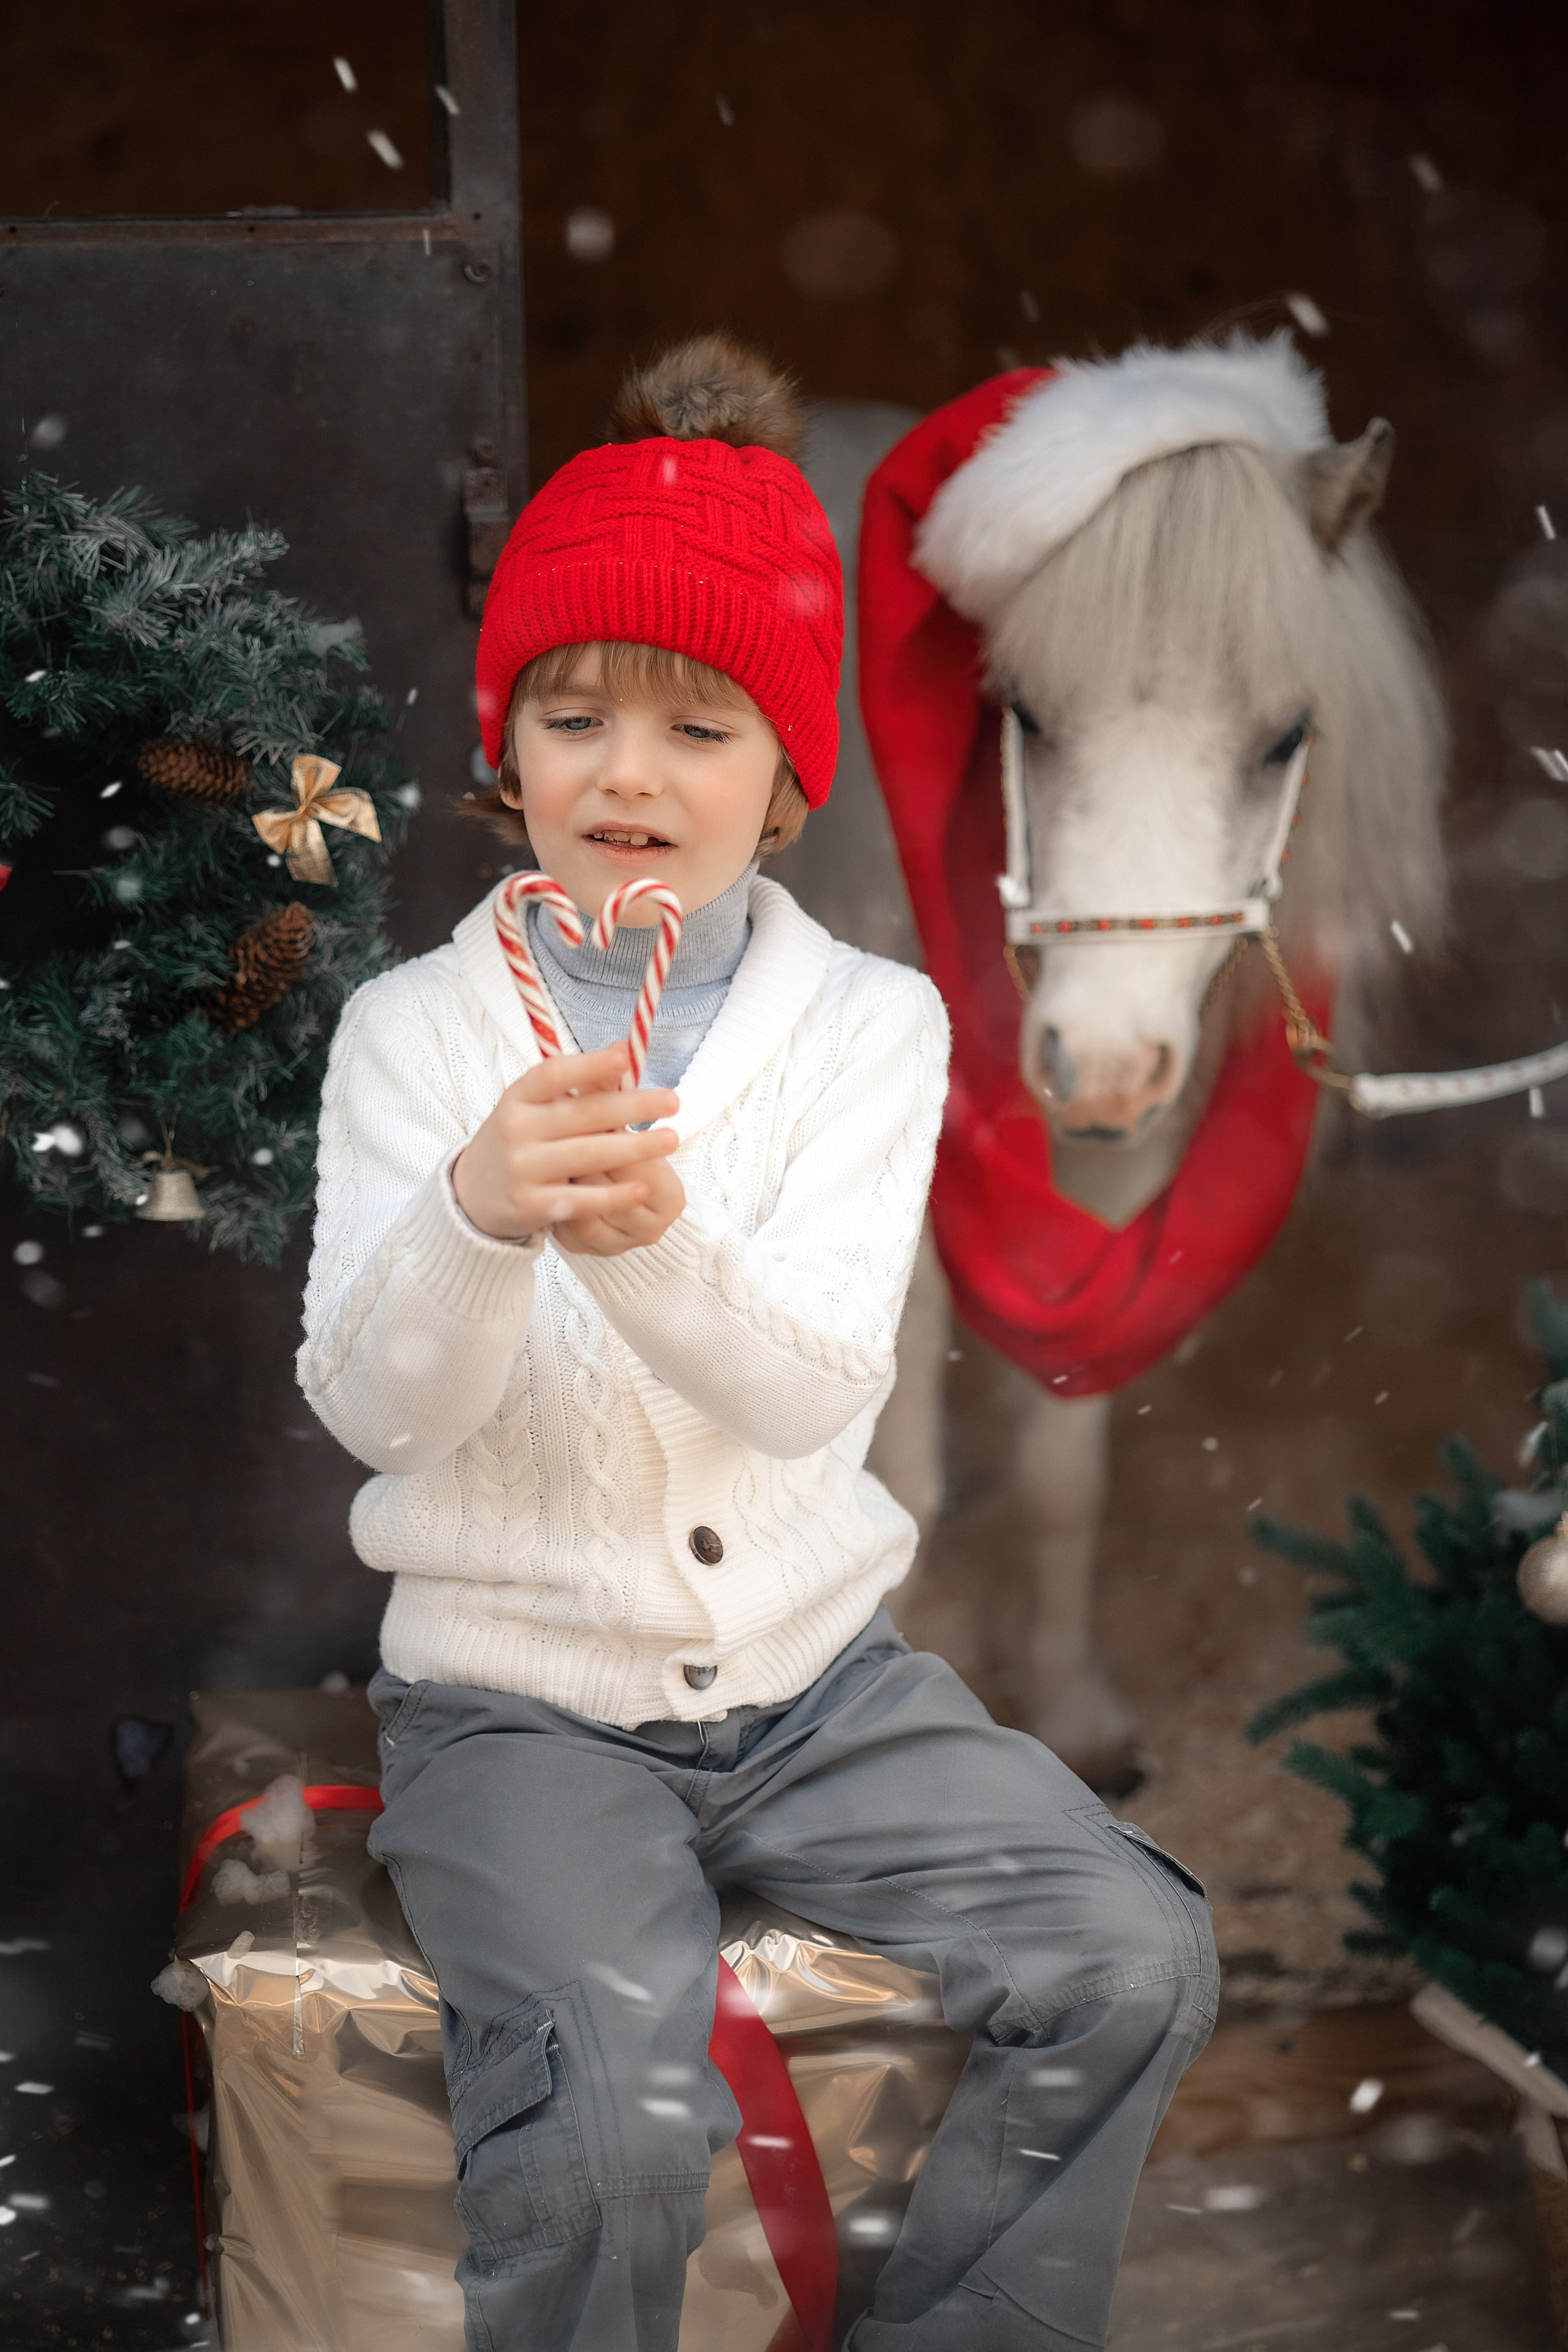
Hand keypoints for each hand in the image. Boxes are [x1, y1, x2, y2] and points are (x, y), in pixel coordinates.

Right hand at [451, 1043, 680, 1248]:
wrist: (471, 1196)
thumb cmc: (518, 1142)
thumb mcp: (533, 1108)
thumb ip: (576, 1085)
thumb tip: (623, 1049)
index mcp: (518, 1098)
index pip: (553, 1074)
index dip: (589, 1065)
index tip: (626, 1057)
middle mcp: (516, 1129)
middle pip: (581, 1114)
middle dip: (631, 1106)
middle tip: (674, 1101)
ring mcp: (522, 1168)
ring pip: (587, 1156)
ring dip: (634, 1148)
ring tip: (671, 1140)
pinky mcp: (530, 1205)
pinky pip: (580, 1199)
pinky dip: (613, 1195)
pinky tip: (642, 1187)